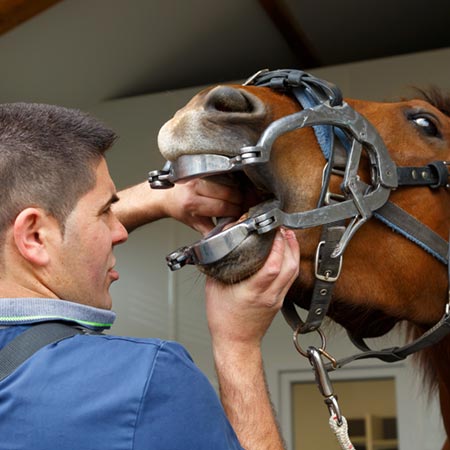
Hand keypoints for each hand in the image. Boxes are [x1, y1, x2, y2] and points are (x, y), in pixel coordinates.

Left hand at [163, 178, 242, 234]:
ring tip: (235, 199)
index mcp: (191, 203)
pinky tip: (230, 189)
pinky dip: (231, 182)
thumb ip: (212, 231)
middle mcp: (194, 187)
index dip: (234, 212)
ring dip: (237, 191)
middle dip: (238, 201)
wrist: (168, 197)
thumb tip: (230, 232)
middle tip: (239, 207)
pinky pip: (224, 174)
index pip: (222, 207)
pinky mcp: (203, 169)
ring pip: (228, 182)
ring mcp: (199, 176)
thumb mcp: (195, 224)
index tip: (238, 215)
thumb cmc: (181, 209)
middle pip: (228, 193)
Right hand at [205, 228, 299, 349]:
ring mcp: (276, 298)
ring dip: (293, 251)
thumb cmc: (224, 320)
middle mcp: (268, 295)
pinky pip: (291, 278)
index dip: (277, 246)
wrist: (236, 342)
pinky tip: (286, 253)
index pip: (272, 266)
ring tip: (287, 236)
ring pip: (294, 272)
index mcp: (252, 292)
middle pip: (289, 267)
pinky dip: (291, 262)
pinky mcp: (279, 300)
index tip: (273, 232)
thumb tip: (221, 245)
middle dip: (289, 243)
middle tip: (282, 229)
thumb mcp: (213, 288)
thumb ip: (218, 265)